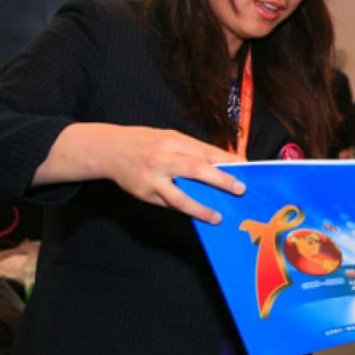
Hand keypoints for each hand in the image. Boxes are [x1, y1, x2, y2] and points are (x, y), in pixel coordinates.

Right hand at [35, 123, 244, 223]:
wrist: (108, 150)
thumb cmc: (146, 142)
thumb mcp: (169, 138)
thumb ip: (194, 150)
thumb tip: (224, 163)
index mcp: (173, 140)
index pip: (206, 151)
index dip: (227, 160)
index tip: (246, 167)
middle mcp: (163, 158)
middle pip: (197, 169)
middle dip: (221, 180)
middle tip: (240, 189)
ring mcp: (153, 178)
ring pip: (180, 196)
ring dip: (201, 208)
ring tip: (218, 216)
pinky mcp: (145, 193)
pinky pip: (168, 204)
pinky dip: (185, 210)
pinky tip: (199, 215)